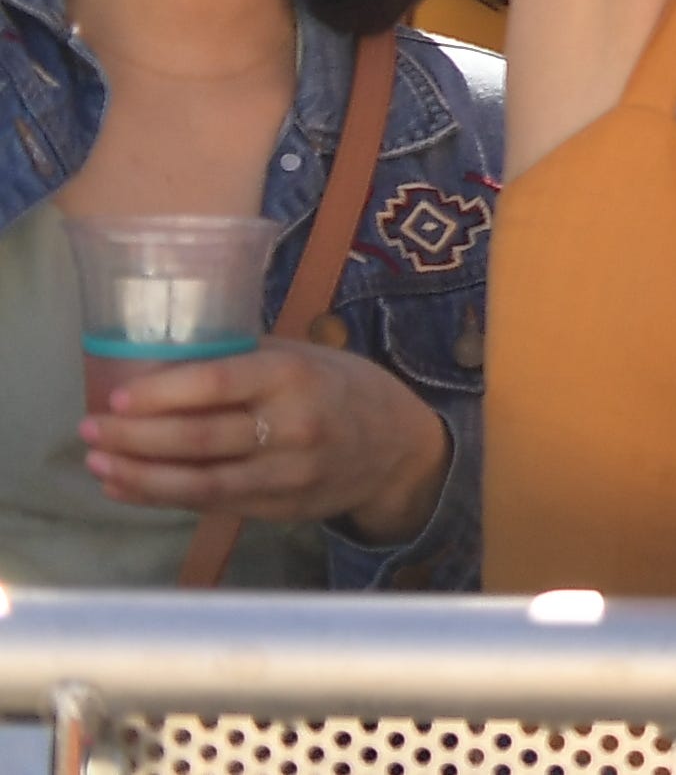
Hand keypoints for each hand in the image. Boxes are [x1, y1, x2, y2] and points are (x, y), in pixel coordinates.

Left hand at [73, 334, 443, 536]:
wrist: (399, 448)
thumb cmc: (341, 388)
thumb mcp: (304, 357)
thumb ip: (243, 360)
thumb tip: (163, 357)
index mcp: (295, 376)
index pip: (218, 385)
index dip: (162, 394)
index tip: (115, 397)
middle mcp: (292, 426)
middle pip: (198, 439)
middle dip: (134, 438)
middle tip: (88, 431)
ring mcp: (286, 473)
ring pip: (199, 482)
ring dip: (138, 476)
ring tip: (97, 465)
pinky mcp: (278, 507)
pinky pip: (209, 505)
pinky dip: (161, 497)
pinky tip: (126, 487)